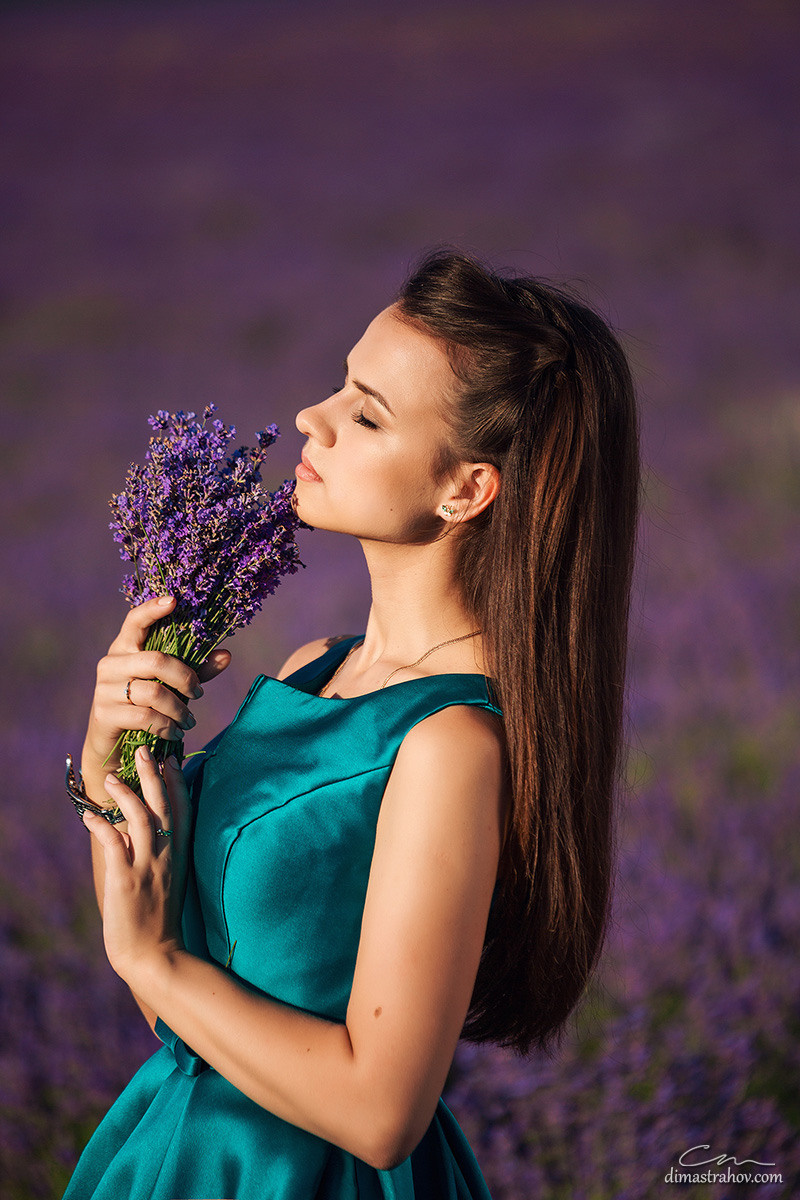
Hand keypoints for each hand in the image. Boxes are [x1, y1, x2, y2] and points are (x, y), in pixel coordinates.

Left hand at [83, 745, 189, 985]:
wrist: (155, 955)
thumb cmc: (157, 920)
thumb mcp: (166, 880)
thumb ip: (157, 853)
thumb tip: (137, 828)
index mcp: (179, 855)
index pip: (184, 810)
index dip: (179, 782)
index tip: (172, 759)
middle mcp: (167, 856)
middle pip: (165, 806)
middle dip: (156, 776)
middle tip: (146, 752)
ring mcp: (148, 868)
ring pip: (142, 819)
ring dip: (126, 795)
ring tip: (110, 779)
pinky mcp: (127, 881)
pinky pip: (115, 845)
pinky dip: (102, 827)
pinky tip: (89, 817)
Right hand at [84, 595, 230, 773]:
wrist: (111, 740)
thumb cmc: (145, 704)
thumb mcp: (171, 684)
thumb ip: (196, 669)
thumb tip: (226, 655)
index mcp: (126, 648)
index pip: (135, 620)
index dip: (153, 608)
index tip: (174, 600)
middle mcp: (111, 663)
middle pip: (156, 660)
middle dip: (185, 677)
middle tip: (199, 692)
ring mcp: (105, 688)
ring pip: (154, 692)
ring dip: (180, 709)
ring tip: (190, 720)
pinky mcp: (105, 713)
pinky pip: (146, 717)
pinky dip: (167, 726)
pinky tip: (176, 732)